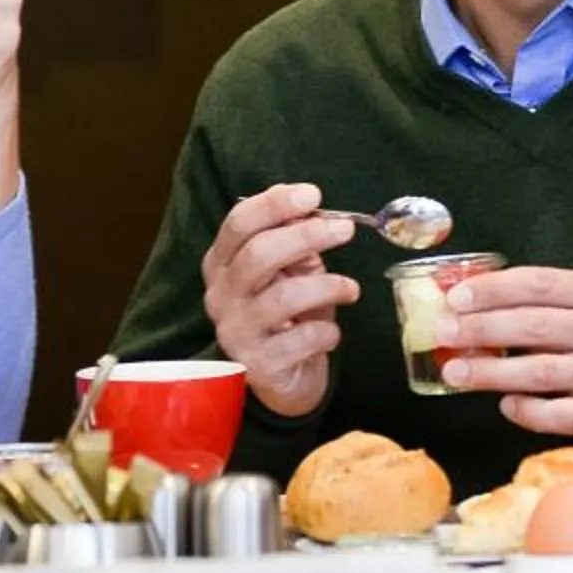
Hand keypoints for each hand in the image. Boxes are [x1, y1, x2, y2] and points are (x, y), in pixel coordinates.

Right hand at [201, 183, 359, 418]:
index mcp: (222, 263)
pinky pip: (300, 339)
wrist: (284, 378)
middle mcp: (221, 296)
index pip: (239, 223)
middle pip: (259, 255)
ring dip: (327, 286)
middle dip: (307, 236)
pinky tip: (331, 331)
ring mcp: (236, 332)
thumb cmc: (288, 314)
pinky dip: (325, 331)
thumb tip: (308, 206)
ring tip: (351, 289)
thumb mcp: (290, 271)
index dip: (275, 204)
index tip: (313, 194)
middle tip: (345, 230)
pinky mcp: (258, 366)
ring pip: (283, 298)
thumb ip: (293, 240)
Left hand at [437, 266, 572, 453]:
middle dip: (482, 329)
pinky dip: (525, 410)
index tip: (456, 299)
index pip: (539, 283)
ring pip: (540, 371)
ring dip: (491, 373)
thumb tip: (463, 306)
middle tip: (443, 334)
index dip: (493, 290)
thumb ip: (537, 304)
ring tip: (454, 373)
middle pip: (535, 325)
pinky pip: (556, 415)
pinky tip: (504, 405)